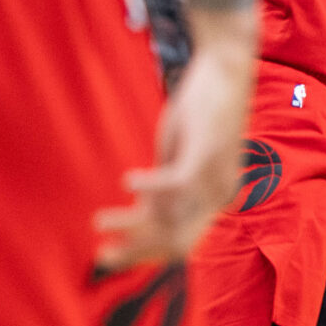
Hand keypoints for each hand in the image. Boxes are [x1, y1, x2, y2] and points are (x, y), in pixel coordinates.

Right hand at [95, 18, 254, 269]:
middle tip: (101, 256)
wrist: (226, 69)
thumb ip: (167, 188)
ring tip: (99, 221)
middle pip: (176, 241)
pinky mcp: (206, 152)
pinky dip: (150, 188)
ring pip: (172, 217)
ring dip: (132, 224)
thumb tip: (144, 215)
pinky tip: (127, 182)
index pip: (179, 243)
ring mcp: (214, 175)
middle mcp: (219, 195)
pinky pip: (177, 183)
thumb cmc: (200, 112)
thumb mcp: (179, 157)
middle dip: (136, 252)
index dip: (142, 254)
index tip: (107, 256)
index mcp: (213, 199)